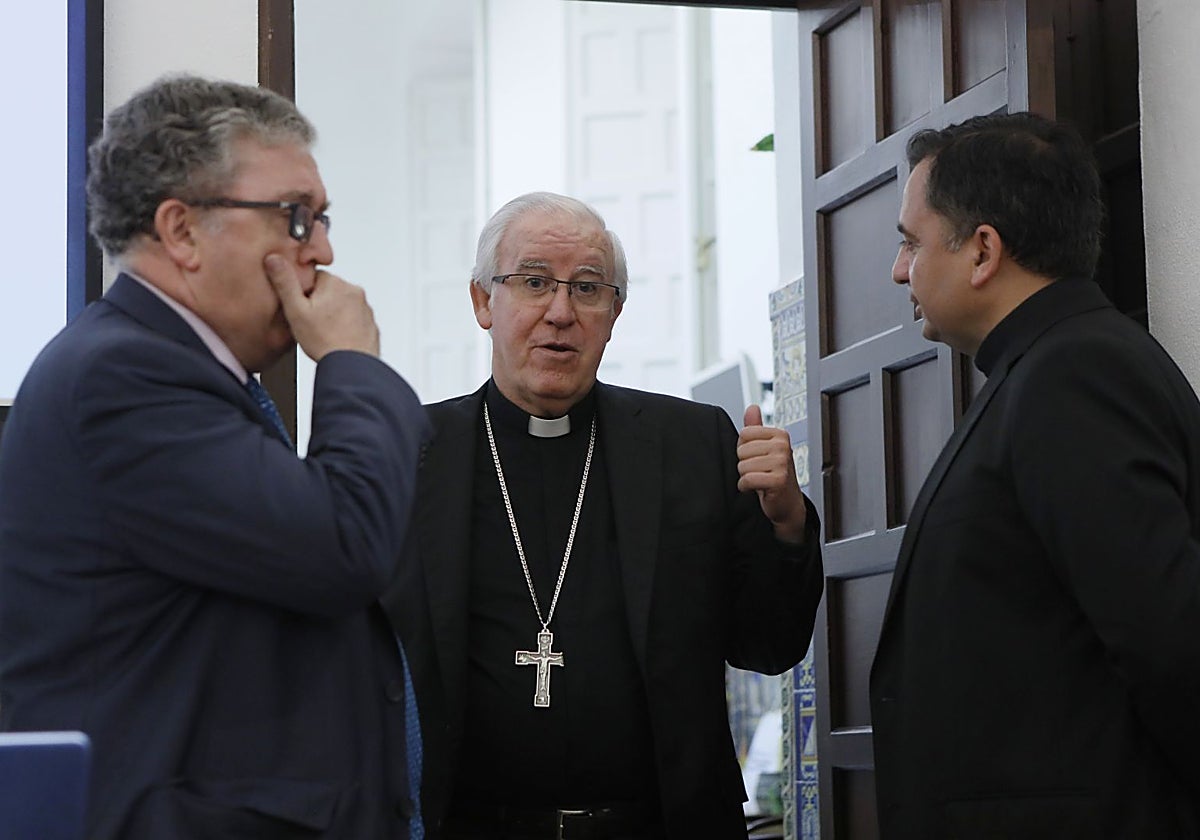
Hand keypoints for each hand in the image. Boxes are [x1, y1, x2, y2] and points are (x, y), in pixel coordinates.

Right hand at [265, 255, 379, 360]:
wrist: (352, 366)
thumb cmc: (326, 342)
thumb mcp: (296, 311)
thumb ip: (285, 283)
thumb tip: (274, 259)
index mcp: (335, 283)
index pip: (312, 277)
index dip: (303, 294)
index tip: (302, 309)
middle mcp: (354, 291)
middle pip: (328, 290)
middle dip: (318, 303)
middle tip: (312, 323)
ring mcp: (365, 307)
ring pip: (341, 304)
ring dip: (333, 314)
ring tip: (325, 332)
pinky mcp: (370, 322)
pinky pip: (353, 318)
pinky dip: (346, 325)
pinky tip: (337, 337)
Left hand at [737, 404, 808, 544]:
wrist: (786, 502)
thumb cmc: (774, 475)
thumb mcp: (764, 449)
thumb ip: (756, 428)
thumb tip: (752, 408)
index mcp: (779, 435)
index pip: (744, 434)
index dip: (744, 449)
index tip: (757, 458)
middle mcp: (783, 446)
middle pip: (741, 451)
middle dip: (745, 464)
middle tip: (759, 471)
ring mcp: (782, 462)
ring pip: (743, 466)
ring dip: (746, 477)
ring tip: (759, 480)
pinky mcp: (779, 479)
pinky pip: (748, 479)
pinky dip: (746, 487)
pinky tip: (757, 489)